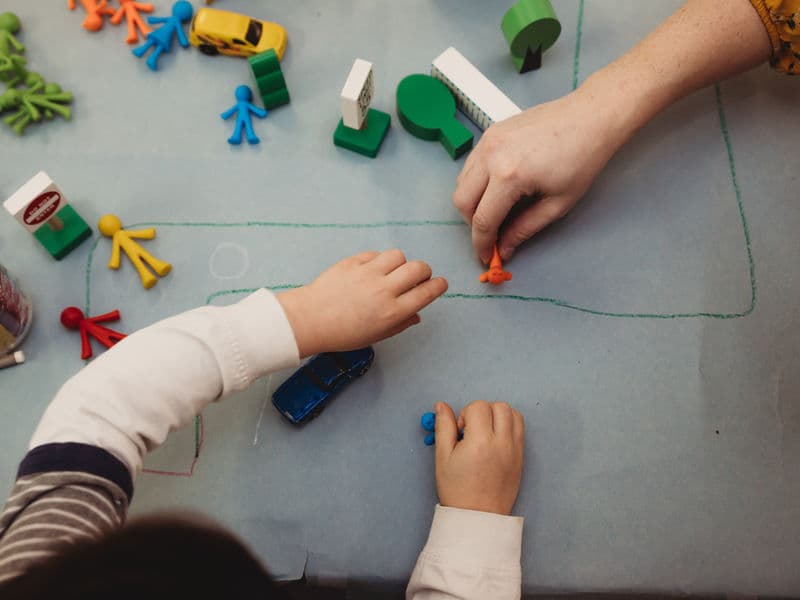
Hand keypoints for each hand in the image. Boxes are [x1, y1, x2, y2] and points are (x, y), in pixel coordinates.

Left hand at [277, 250, 447, 357]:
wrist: (309, 320)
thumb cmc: (342, 333)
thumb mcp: (376, 335)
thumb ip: (400, 324)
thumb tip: (416, 314)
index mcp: (393, 311)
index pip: (427, 292)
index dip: (438, 285)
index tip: (440, 284)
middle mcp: (384, 290)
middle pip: (418, 268)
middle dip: (424, 271)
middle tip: (419, 277)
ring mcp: (368, 273)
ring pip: (398, 256)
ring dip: (400, 263)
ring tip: (392, 272)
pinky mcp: (353, 262)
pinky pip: (375, 254)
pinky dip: (378, 260)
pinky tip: (372, 270)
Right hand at [434, 400, 524, 514]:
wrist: (478, 517)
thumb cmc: (457, 490)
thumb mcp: (443, 457)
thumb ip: (443, 427)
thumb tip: (441, 406)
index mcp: (481, 442)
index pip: (479, 406)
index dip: (466, 414)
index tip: (461, 432)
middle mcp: (502, 443)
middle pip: (500, 406)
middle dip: (484, 411)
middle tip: (473, 430)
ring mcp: (515, 450)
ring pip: (514, 415)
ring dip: (499, 416)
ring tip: (485, 432)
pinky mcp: (521, 458)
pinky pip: (520, 430)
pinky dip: (508, 427)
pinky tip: (494, 441)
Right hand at [453, 91, 616, 263]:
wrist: (590, 118)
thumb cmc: (582, 158)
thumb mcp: (557, 204)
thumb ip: (524, 228)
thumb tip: (505, 247)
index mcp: (509, 175)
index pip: (483, 220)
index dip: (482, 244)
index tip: (487, 257)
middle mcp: (492, 156)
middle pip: (462, 201)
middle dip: (473, 225)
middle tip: (491, 236)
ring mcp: (488, 141)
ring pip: (461, 182)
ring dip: (472, 203)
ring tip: (495, 212)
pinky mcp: (491, 133)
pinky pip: (470, 165)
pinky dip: (475, 183)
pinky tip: (496, 190)